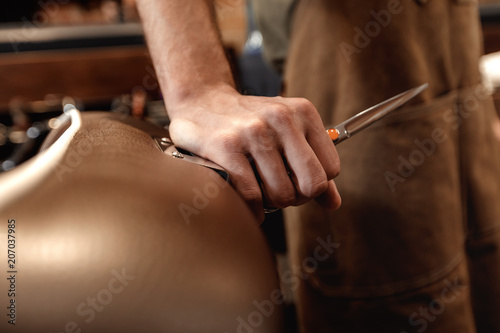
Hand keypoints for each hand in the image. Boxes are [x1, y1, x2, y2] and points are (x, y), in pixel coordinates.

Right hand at [167, 84, 340, 221]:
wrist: (201, 101)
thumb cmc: (248, 122)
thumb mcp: (287, 132)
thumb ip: (313, 165)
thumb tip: (333, 203)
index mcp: (303, 113)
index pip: (331, 169)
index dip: (315, 185)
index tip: (296, 183)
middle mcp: (281, 119)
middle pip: (312, 184)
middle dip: (297, 198)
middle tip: (280, 193)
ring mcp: (253, 132)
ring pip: (282, 194)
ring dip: (271, 204)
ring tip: (260, 193)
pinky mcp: (226, 147)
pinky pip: (252, 196)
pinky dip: (253, 210)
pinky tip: (249, 205)